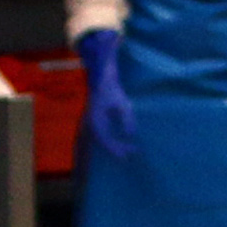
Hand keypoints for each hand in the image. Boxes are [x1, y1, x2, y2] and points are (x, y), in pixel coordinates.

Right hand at [79, 28, 138, 159]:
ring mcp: (95, 118)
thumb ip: (126, 117)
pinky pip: (106, 131)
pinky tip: (125, 137)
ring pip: (104, 137)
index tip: (128, 154)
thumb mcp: (121, 100)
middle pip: (104, 141)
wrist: (101, 72)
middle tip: (132, 153)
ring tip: (130, 149)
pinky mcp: (99, 115)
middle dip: (117, 149)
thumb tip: (131, 133)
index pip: (105, 139)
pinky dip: (114, 137)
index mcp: (96, 118)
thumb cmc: (110, 85)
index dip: (116, 149)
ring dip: (116, 144)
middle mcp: (93, 121)